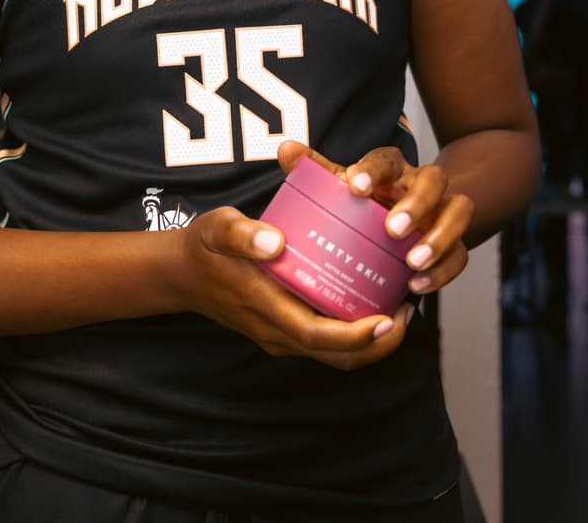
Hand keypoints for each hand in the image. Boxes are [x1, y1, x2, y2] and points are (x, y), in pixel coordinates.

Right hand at [167, 201, 415, 371]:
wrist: (181, 274)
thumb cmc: (204, 247)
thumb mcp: (218, 229)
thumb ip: (243, 234)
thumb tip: (276, 241)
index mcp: (265, 308)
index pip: (318, 336)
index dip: (357, 336)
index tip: (387, 318)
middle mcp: (276, 332)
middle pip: (336, 357)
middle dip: (378, 345)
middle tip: (406, 312)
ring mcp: (279, 336)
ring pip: (333, 355)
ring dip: (370, 342)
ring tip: (397, 307)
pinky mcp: (282, 331)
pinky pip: (324, 342)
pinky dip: (352, 333)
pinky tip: (367, 301)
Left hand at [277, 140, 472, 297]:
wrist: (406, 219)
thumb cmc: (366, 201)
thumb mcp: (342, 185)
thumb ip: (316, 170)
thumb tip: (287, 149)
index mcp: (393, 169)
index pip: (388, 159)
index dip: (373, 169)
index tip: (354, 187)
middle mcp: (421, 185)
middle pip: (434, 180)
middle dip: (416, 204)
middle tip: (392, 230)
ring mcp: (442, 212)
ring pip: (459, 211)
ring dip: (439, 237)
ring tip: (412, 262)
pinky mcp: (454, 242)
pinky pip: (461, 253)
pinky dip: (444, 270)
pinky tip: (417, 286)